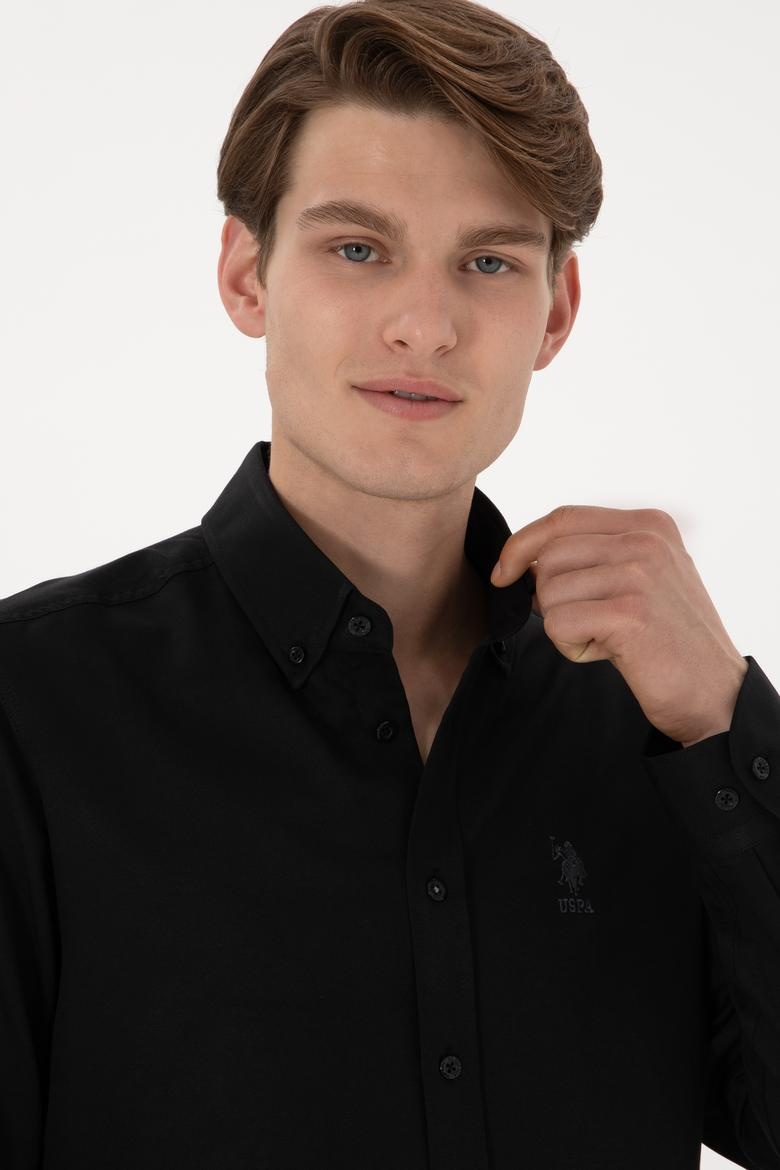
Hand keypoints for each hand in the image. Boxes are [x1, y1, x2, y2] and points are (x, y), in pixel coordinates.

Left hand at [490, 506, 747, 746]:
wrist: (714, 693)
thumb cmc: (667, 642)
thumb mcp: (637, 582)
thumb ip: (592, 561)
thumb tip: (522, 563)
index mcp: (649, 526)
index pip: (563, 519)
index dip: (522, 544)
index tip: (504, 573)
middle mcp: (646, 541)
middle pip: (550, 556)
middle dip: (550, 597)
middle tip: (587, 625)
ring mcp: (639, 574)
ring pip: (549, 591)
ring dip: (564, 626)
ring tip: (607, 639)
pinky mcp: (629, 613)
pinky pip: (558, 623)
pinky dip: (572, 646)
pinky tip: (608, 654)